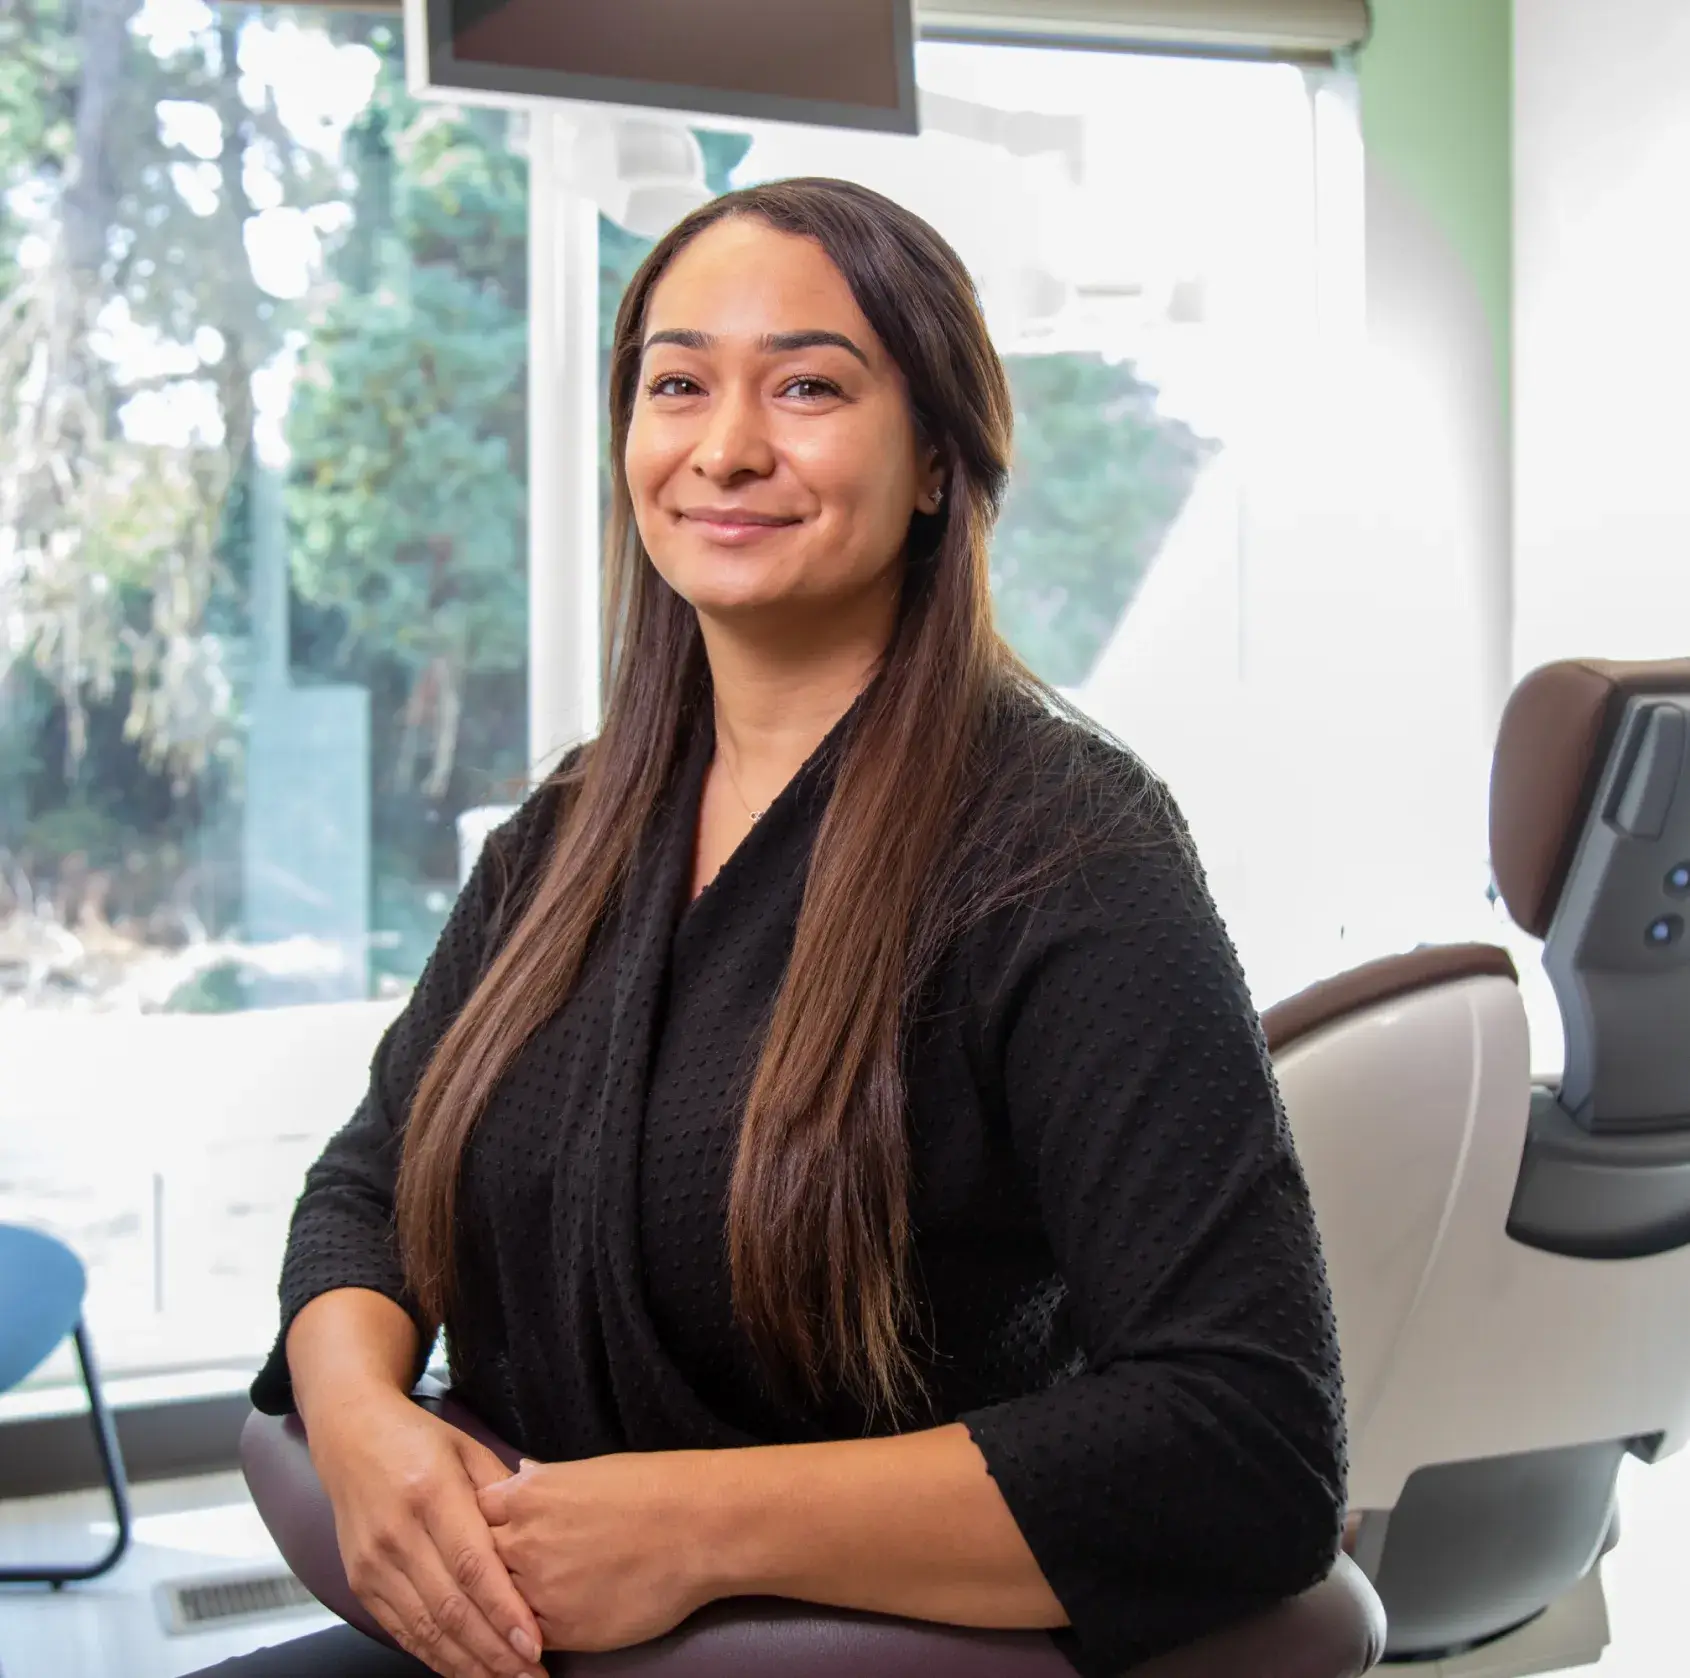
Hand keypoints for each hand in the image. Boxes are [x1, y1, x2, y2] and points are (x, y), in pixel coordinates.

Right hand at [307, 1386, 547, 1677]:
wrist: (351, 1435)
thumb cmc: (419, 1440)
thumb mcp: (468, 1449)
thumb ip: (504, 1493)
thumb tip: (543, 1533)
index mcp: (432, 1492)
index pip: (472, 1565)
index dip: (503, 1610)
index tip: (534, 1644)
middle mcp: (398, 1533)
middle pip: (450, 1608)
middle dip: (493, 1652)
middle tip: (531, 1676)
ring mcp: (374, 1563)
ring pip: (425, 1629)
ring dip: (467, 1665)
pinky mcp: (360, 1583)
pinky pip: (402, 1630)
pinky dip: (435, 1657)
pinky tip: (465, 1670)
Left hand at [476, 1450, 717, 1652]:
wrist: (701, 1527)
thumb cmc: (655, 1488)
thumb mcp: (591, 1470)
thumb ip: (545, 1483)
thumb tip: (521, 1475)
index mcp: (528, 1495)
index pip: (475, 1512)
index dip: (485, 1523)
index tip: (495, 1528)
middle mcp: (523, 1541)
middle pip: (480, 1558)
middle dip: (492, 1562)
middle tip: (512, 1566)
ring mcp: (539, 1589)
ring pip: (499, 1601)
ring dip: (508, 1599)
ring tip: (529, 1596)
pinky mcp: (561, 1630)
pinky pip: (525, 1635)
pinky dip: (528, 1630)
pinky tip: (547, 1619)